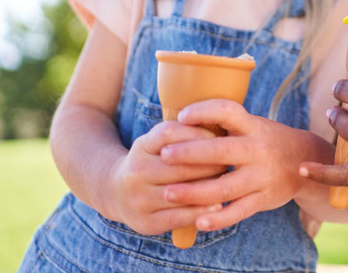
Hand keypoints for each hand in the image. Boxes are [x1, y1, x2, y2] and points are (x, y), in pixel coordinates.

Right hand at [107, 120, 224, 234]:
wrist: (116, 193)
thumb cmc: (153, 161)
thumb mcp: (158, 142)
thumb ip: (183, 132)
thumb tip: (220, 126)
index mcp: (142, 146)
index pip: (169, 133)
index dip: (197, 134)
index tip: (220, 135)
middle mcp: (136, 171)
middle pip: (180, 165)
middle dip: (210, 162)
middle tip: (231, 161)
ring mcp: (138, 198)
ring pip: (180, 191)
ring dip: (208, 187)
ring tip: (229, 182)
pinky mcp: (145, 221)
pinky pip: (177, 216)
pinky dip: (200, 211)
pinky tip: (218, 207)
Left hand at [159, 99, 313, 230]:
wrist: (305, 159)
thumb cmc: (264, 140)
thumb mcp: (251, 125)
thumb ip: (223, 124)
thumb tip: (178, 119)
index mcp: (252, 126)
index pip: (228, 111)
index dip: (205, 111)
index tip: (182, 116)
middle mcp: (258, 150)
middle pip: (222, 151)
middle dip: (191, 153)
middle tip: (164, 155)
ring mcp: (262, 176)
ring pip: (226, 187)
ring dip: (195, 192)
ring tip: (169, 193)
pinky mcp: (264, 199)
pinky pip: (239, 212)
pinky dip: (218, 218)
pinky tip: (198, 221)